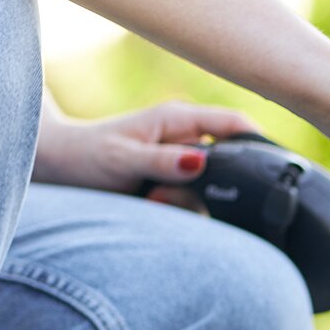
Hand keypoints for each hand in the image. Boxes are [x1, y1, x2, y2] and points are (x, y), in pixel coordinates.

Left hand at [31, 100, 259, 200]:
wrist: (58, 170)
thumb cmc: (85, 155)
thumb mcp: (122, 158)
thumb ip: (162, 161)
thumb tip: (200, 163)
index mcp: (180, 119)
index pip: (235, 124)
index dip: (259, 142)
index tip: (272, 166)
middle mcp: (188, 140)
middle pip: (230, 164)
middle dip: (213, 185)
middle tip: (170, 191)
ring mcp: (183, 166)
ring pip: (213, 191)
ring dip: (187, 201)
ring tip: (151, 199)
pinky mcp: (175, 188)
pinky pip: (195, 205)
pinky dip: (177, 210)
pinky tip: (151, 206)